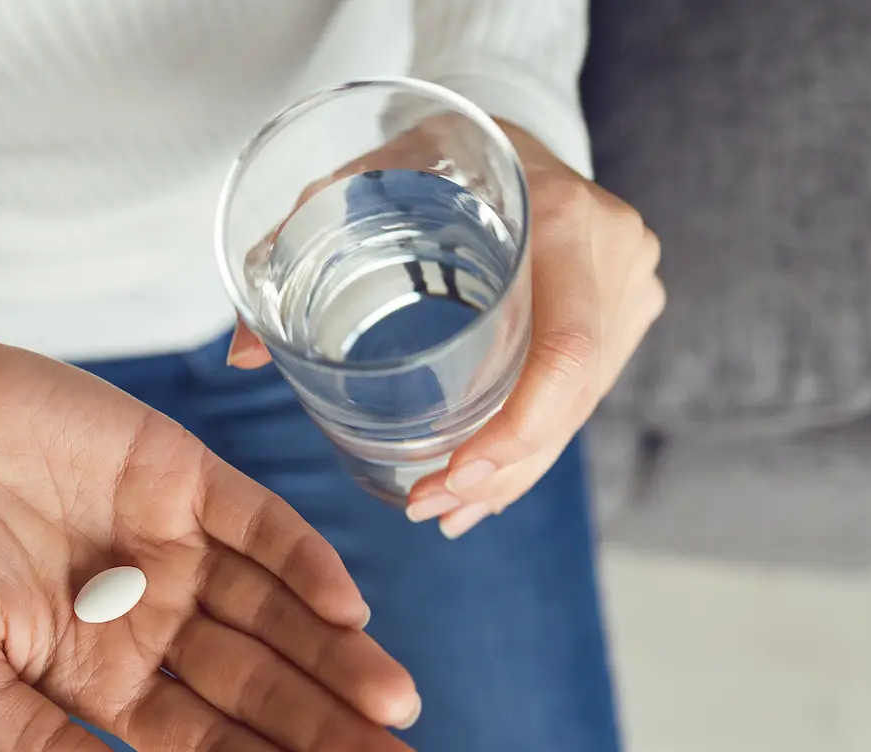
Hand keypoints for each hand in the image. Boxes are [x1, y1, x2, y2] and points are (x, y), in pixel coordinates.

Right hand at [0, 298, 432, 751]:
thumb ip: (38, 746)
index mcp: (97, 678)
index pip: (204, 748)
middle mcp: (150, 618)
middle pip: (260, 688)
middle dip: (332, 734)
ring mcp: (173, 547)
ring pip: (276, 613)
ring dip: (338, 658)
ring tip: (398, 705)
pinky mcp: (183, 475)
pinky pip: (260, 524)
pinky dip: (305, 562)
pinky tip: (349, 608)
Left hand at [227, 120, 664, 536]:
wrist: (507, 121)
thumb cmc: (427, 153)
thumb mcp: (358, 183)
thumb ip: (294, 251)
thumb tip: (240, 355)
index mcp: (560, 218)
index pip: (566, 352)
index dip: (518, 433)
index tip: (452, 478)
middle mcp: (611, 255)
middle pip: (572, 397)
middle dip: (500, 470)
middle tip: (430, 510)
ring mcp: (630, 284)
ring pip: (581, 406)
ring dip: (516, 469)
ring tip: (450, 511)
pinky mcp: (629, 308)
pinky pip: (588, 392)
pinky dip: (534, 440)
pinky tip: (489, 483)